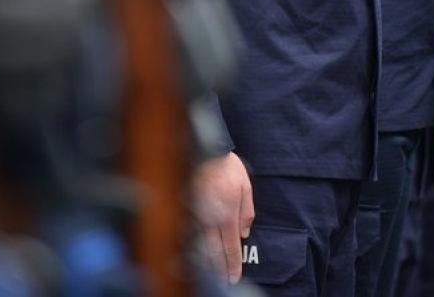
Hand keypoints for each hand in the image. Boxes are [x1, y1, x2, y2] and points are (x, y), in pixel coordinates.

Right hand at [193, 151, 253, 282]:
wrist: (202, 150)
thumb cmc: (226, 167)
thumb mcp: (245, 186)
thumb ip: (247, 211)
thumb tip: (244, 233)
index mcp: (228, 214)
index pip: (231, 246)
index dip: (233, 264)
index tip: (234, 277)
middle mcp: (211, 219)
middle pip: (215, 252)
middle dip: (220, 270)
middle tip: (223, 283)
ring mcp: (197, 216)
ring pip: (201, 246)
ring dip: (206, 263)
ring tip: (211, 276)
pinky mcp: (187, 210)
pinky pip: (190, 235)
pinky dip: (194, 248)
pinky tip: (195, 256)